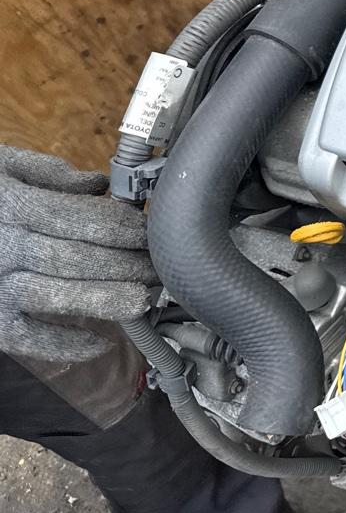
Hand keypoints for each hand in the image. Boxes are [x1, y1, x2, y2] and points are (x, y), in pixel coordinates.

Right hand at [0, 145, 155, 362]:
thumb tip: (97, 185)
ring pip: (57, 297)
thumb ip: (48, 174)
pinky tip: (99, 343)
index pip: (83, 219)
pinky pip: (27, 338)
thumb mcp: (0, 167)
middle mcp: (4, 249)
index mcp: (14, 207)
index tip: (154, 232)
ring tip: (143, 300)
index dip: (126, 227)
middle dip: (128, 264)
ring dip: (106, 300)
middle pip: (79, 259)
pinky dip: (64, 345)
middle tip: (162, 268)